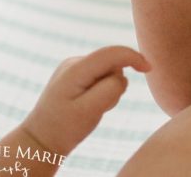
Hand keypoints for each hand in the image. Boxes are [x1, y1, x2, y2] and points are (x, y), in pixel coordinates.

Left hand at [21, 46, 150, 155]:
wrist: (41, 138)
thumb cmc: (65, 127)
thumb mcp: (90, 111)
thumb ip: (110, 89)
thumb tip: (122, 74)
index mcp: (75, 70)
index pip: (111, 53)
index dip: (133, 56)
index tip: (149, 69)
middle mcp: (73, 63)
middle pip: (112, 63)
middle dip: (116, 83)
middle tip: (101, 107)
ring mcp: (73, 67)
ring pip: (109, 70)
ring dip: (109, 88)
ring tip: (93, 107)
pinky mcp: (76, 74)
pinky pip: (102, 76)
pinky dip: (103, 89)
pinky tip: (89, 103)